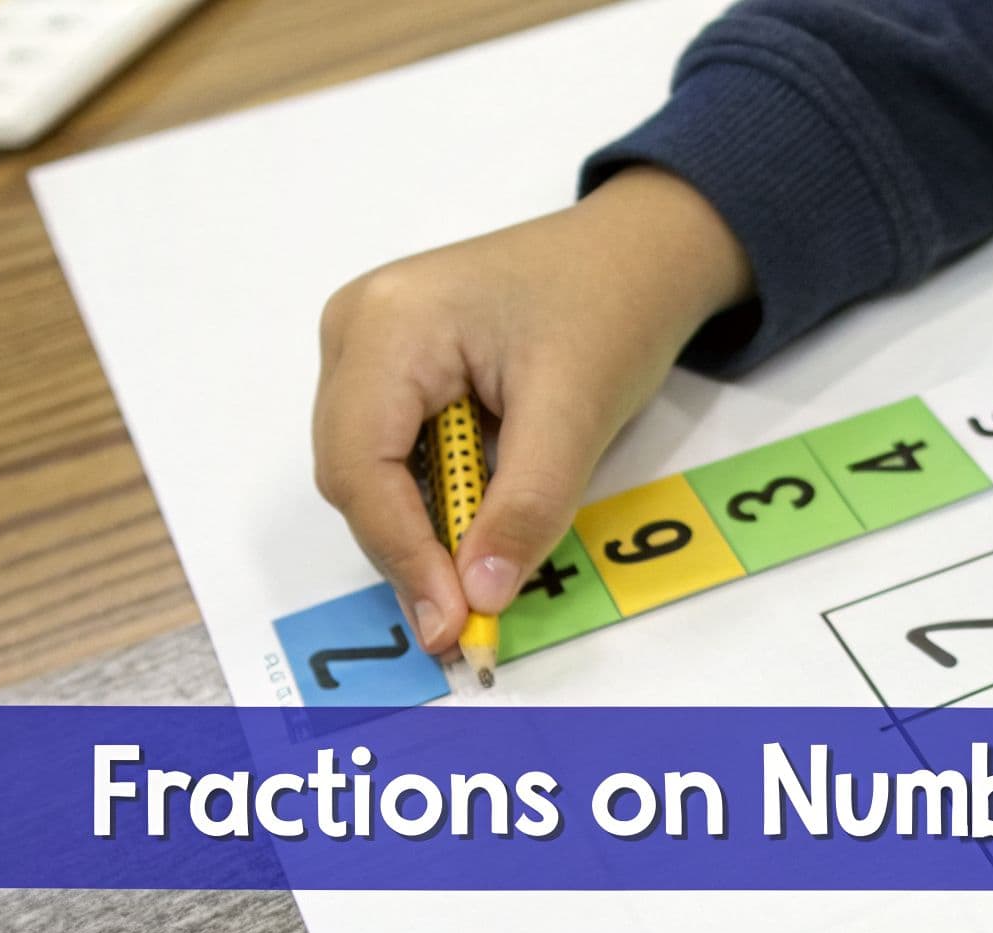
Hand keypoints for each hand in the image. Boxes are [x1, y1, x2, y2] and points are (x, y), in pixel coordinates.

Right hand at [313, 167, 752, 653]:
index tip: (453, 621)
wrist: (638, 252)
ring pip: (370, 470)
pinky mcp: (394, 367)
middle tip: (468, 617)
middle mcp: (356, 329)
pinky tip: (476, 523)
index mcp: (388, 324)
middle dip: (410, 549)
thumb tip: (481, 595)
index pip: (361, 466)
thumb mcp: (578, 412)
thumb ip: (526, 506)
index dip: (403, 554)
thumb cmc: (610, 306)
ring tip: (479, 574)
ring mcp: (368, 346)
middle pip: (354, 473)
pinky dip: (433, 498)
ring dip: (423, 527)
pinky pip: (394, 452)